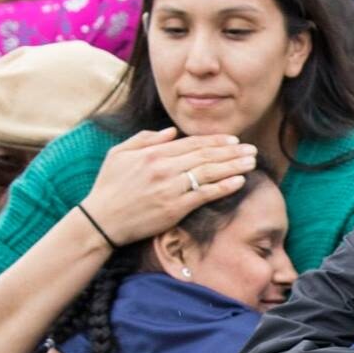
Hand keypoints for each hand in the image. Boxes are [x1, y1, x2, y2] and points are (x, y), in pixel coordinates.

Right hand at [78, 128, 256, 246]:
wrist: (101, 220)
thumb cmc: (108, 187)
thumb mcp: (119, 154)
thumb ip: (145, 139)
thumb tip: (172, 132)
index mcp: (153, 153)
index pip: (192, 143)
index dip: (215, 141)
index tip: (233, 140)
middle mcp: (164, 168)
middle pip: (205, 156)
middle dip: (232, 152)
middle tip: (251, 149)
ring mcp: (171, 188)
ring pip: (209, 173)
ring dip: (234, 166)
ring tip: (252, 162)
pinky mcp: (175, 208)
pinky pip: (205, 195)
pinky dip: (224, 187)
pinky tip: (240, 182)